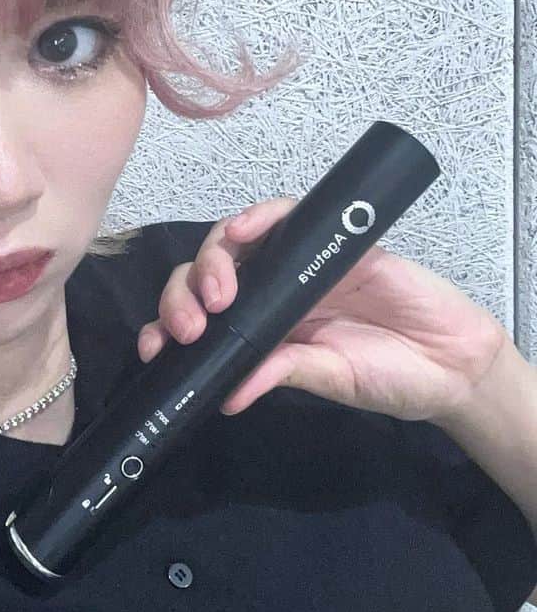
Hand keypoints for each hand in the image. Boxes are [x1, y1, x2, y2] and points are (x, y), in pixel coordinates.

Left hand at [137, 198, 511, 422]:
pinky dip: (258, 217)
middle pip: (206, 279)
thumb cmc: (391, 376)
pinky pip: (285, 217)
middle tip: (191, 325)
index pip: (200, 319)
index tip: (155, 347)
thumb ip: (284, 376)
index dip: (169, 325)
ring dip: (213, 260)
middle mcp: (271, 294)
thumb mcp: (330, 381)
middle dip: (183, 297)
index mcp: (261, 331)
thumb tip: (226, 395)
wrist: (455, 363)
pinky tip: (243, 232)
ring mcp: (298, 264)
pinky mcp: (331, 239)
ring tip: (217, 292)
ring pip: (235, 245)